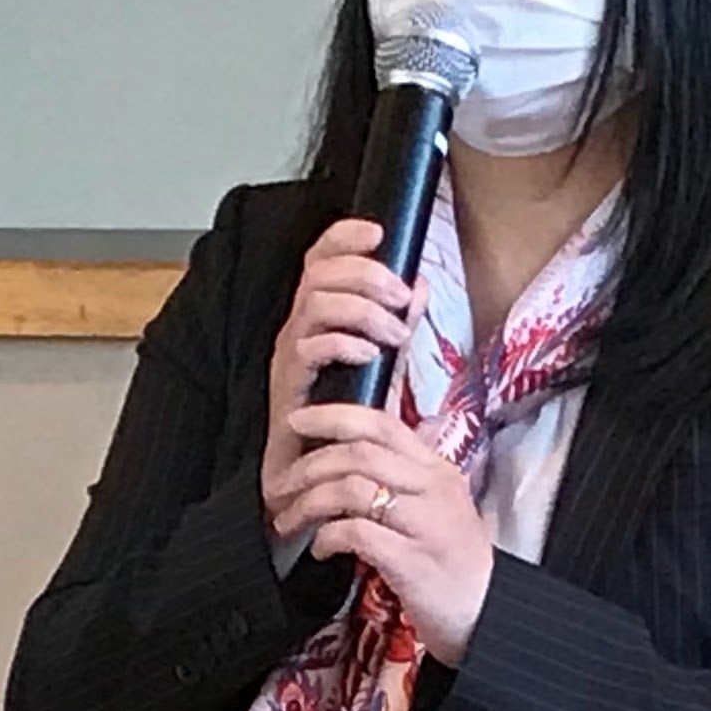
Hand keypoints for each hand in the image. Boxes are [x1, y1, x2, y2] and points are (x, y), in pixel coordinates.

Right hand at [260, 218, 414, 541]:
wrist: (309, 480)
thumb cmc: (341, 424)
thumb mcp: (380, 366)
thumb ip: (398, 325)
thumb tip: (422, 284)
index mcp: (317, 317)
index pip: (319, 258)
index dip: (344, 235)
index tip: (380, 231)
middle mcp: (298, 328)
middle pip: (319, 271)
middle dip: (367, 274)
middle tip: (401, 297)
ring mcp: (290, 356)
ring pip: (316, 302)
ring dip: (363, 309)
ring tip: (394, 335)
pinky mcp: (288, 385)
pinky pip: (309, 346)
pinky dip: (344, 343)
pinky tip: (371, 356)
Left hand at [283, 401, 493, 663]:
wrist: (486, 613)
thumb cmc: (455, 563)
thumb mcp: (441, 507)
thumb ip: (409, 476)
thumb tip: (368, 447)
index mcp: (437, 469)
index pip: (381, 424)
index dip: (333, 416)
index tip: (297, 422)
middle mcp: (433, 488)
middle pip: (358, 453)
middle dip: (308, 466)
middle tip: (279, 487)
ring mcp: (425, 523)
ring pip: (352, 488)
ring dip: (308, 503)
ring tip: (289, 521)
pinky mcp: (412, 560)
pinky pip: (356, 533)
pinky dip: (327, 537)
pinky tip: (319, 549)